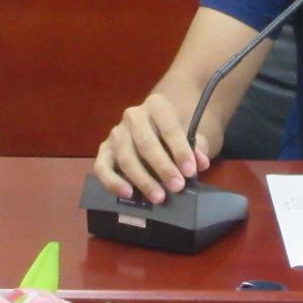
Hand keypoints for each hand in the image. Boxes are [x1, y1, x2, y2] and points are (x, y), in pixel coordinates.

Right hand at [94, 92, 211, 204]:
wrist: (155, 127)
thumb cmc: (174, 134)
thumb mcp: (190, 134)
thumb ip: (197, 146)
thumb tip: (200, 162)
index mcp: (157, 106)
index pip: (169, 127)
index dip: (180, 150)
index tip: (190, 171)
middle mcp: (133, 116)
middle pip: (146, 143)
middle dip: (162, 167)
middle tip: (177, 187)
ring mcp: (116, 133)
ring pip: (126, 157)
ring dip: (142, 179)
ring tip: (158, 197)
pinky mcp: (104, 151)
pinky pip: (102, 167)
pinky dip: (112, 181)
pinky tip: (127, 193)